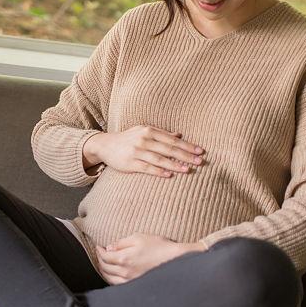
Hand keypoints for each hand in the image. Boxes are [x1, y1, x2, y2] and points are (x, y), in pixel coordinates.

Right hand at [87, 126, 204, 177]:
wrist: (105, 145)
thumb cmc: (128, 138)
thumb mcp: (143, 131)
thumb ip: (161, 133)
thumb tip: (179, 135)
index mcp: (149, 131)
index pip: (173, 139)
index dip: (187, 145)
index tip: (200, 151)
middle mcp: (144, 140)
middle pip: (169, 149)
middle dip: (186, 155)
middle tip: (199, 161)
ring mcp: (137, 151)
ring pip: (160, 159)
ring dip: (175, 165)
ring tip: (188, 170)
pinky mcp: (130, 163)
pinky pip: (147, 168)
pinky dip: (159, 172)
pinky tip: (169, 175)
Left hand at [94, 233, 203, 283]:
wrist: (175, 260)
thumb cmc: (159, 246)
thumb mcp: (139, 237)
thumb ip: (121, 243)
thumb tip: (109, 248)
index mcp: (124, 258)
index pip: (105, 256)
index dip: (99, 251)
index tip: (99, 247)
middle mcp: (125, 272)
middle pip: (105, 268)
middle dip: (99, 260)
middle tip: (100, 254)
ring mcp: (130, 281)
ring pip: (109, 278)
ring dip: (103, 270)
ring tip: (103, 264)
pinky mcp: (136, 285)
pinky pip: (118, 285)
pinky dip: (111, 279)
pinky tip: (112, 275)